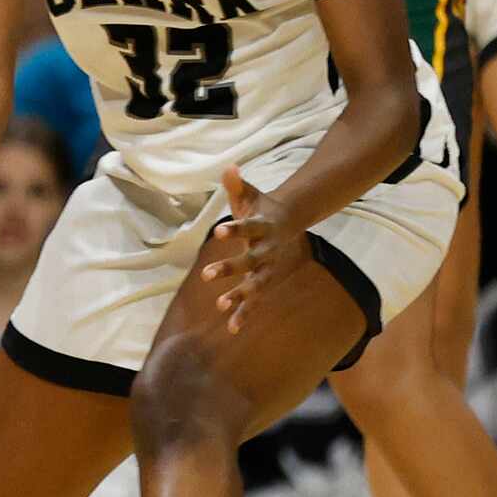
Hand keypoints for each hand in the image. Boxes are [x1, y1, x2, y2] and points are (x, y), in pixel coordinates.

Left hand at [198, 165, 304, 329]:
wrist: (290, 220)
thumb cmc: (262, 206)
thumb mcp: (250, 194)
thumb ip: (237, 184)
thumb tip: (228, 167)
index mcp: (263, 227)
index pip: (248, 227)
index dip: (235, 229)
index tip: (218, 231)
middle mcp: (267, 249)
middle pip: (250, 260)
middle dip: (230, 268)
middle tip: (206, 275)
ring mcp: (268, 267)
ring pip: (255, 284)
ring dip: (239, 295)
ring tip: (220, 304)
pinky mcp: (264, 280)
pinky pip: (255, 300)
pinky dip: (244, 313)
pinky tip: (232, 328)